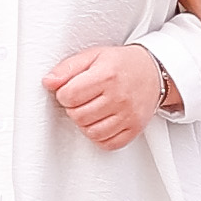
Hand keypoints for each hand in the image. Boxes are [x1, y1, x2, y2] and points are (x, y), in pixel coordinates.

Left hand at [43, 36, 179, 145]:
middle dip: (73, 109)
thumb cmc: (121, 63)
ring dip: (84, 123)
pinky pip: (108, 144)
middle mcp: (119, 96)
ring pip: (91, 132)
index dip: (63, 94)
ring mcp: (128, 115)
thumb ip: (67, 68)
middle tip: (80, 100)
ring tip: (89, 110)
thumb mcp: (93, 56)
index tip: (69, 90)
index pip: (69, 95)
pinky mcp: (134, 129)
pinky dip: (99, 136)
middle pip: (78, 116)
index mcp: (106, 75)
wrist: (152, 71)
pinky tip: (100, 122)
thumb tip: (48, 82)